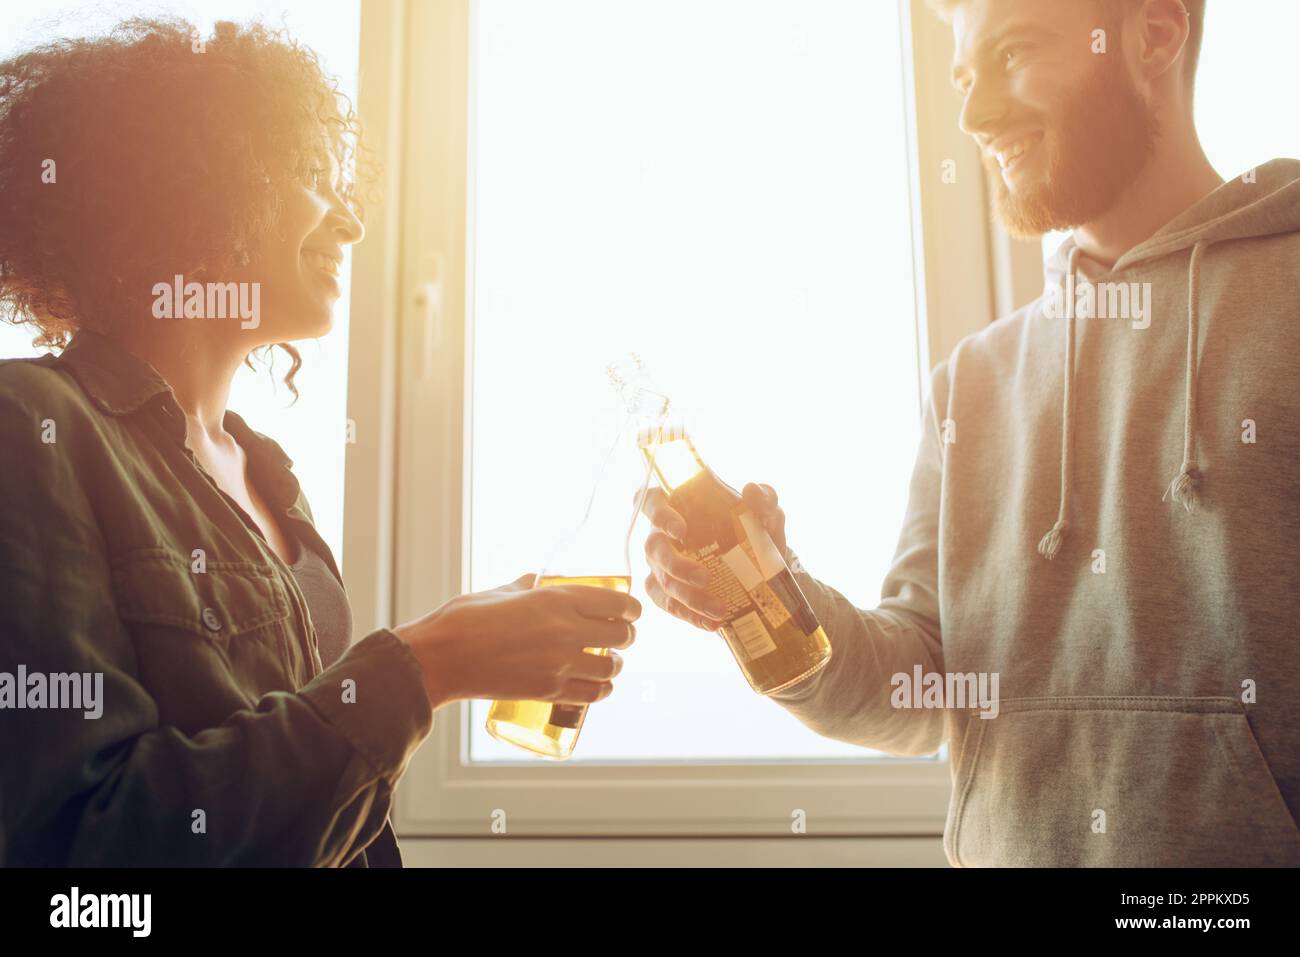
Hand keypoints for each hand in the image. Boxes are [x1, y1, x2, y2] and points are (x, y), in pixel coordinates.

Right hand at [394, 573, 641, 709]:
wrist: (440, 658)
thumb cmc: (465, 619)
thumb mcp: (502, 591)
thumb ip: (528, 586)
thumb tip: (541, 581)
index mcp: (556, 599)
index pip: (617, 603)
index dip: (631, 608)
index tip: (631, 611)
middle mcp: (566, 630)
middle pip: (622, 635)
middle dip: (626, 635)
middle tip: (621, 636)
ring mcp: (560, 664)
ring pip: (611, 667)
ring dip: (615, 664)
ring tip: (608, 661)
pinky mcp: (549, 691)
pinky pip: (593, 694)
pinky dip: (603, 690)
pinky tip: (600, 685)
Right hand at [637, 481, 788, 631]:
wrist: (761, 567)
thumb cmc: (752, 528)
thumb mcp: (765, 512)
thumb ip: (764, 498)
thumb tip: (752, 490)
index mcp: (678, 505)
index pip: (651, 500)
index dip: (658, 514)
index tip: (680, 530)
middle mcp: (662, 534)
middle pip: (653, 547)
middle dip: (676, 566)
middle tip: (705, 578)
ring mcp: (660, 565)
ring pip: (660, 582)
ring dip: (688, 598)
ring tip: (719, 610)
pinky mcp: (667, 591)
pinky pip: (668, 605)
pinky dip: (690, 616)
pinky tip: (712, 624)